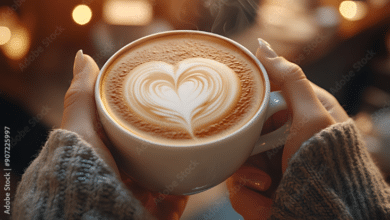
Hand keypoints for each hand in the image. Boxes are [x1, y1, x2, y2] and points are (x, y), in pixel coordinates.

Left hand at [61, 50, 187, 219]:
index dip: (139, 115)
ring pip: (164, 176)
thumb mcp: (80, 127)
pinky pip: (176, 201)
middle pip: (147, 154)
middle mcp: (119, 177)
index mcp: (103, 156)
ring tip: (195, 144)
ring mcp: (138, 198)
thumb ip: (82, 95)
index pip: (125, 131)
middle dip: (163, 139)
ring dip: (178, 164)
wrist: (94, 215)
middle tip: (182, 120)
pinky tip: (197, 176)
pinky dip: (187, 190)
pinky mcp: (154, 214)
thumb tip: (82, 56)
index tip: (157, 99)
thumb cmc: (82, 172)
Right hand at [227, 39, 348, 218]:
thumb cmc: (326, 163)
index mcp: (297, 117)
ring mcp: (269, 166)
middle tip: (259, 157)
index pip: (263, 98)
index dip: (250, 105)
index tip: (244, 113)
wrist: (325, 216)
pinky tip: (267, 196)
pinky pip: (238, 187)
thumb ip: (290, 79)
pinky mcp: (259, 190)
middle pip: (243, 132)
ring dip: (247, 175)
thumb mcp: (312, 116)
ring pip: (235, 161)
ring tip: (267, 183)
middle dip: (246, 148)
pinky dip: (250, 196)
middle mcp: (281, 140)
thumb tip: (262, 46)